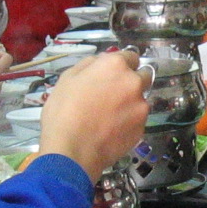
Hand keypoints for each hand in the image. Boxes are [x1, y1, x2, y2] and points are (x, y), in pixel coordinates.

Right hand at [39, 51, 150, 180]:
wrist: (72, 151)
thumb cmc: (64, 111)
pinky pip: (137, 120)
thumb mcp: (67, 78)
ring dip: (131, 103)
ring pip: (141, 99)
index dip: (121, 64)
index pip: (131, 56)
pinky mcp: (142, 128)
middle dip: (132, 81)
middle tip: (113, 94)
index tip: (112, 74)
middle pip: (143, 76)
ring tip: (110, 117)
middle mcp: (134, 82)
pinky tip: (111, 130)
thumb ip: (89, 64)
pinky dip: (128, 122)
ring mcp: (141, 107)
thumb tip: (101, 60)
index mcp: (115, 66)